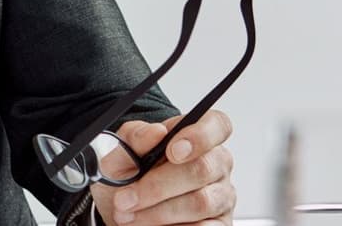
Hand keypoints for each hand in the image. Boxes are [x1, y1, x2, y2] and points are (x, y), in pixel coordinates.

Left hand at [94, 110, 236, 224]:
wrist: (121, 209)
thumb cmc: (129, 176)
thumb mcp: (120, 153)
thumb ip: (134, 139)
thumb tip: (155, 132)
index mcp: (197, 138)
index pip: (217, 125)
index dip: (199, 136)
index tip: (172, 151)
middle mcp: (216, 164)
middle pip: (202, 169)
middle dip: (157, 186)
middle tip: (125, 198)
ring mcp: (221, 195)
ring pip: (200, 202)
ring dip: (158, 212)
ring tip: (128, 215)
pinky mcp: (220, 224)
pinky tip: (151, 225)